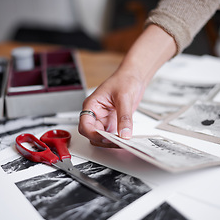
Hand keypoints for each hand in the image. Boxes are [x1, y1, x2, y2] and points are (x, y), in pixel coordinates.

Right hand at [78, 24, 176, 146]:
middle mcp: (96, 114)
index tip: (106, 137)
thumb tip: (124, 134)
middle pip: (91, 134)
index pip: (85, 125)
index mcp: (92, 105)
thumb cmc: (124, 80)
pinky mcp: (113, 123)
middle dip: (103, 140)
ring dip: (110, 142)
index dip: (93, 134)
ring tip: (123, 142)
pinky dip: (117, 140)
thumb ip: (124, 117)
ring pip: (101, 137)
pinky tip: (125, 139)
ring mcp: (104, 119)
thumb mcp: (124, 98)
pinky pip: (112, 135)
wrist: (134, 77)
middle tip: (117, 142)